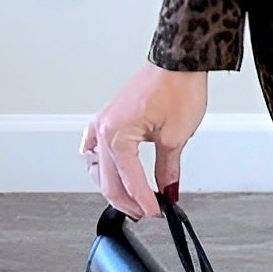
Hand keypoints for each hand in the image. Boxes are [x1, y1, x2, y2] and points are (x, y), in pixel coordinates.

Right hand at [80, 60, 209, 218]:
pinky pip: (94, 148)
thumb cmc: (177, 86)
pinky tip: (107, 171)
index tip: (157, 212)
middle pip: (109, 180)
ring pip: (97, 167)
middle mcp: (103, 129)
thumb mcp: (176, 136)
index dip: (145, 201)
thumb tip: (168, 189)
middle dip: (128, 200)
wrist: (178, 59)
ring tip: (130, 199)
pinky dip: (100, 164)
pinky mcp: (108, 116)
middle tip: (146, 211)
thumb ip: (167, 169)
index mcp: (116, 135)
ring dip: (111, 186)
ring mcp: (102, 121)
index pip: (130, 181)